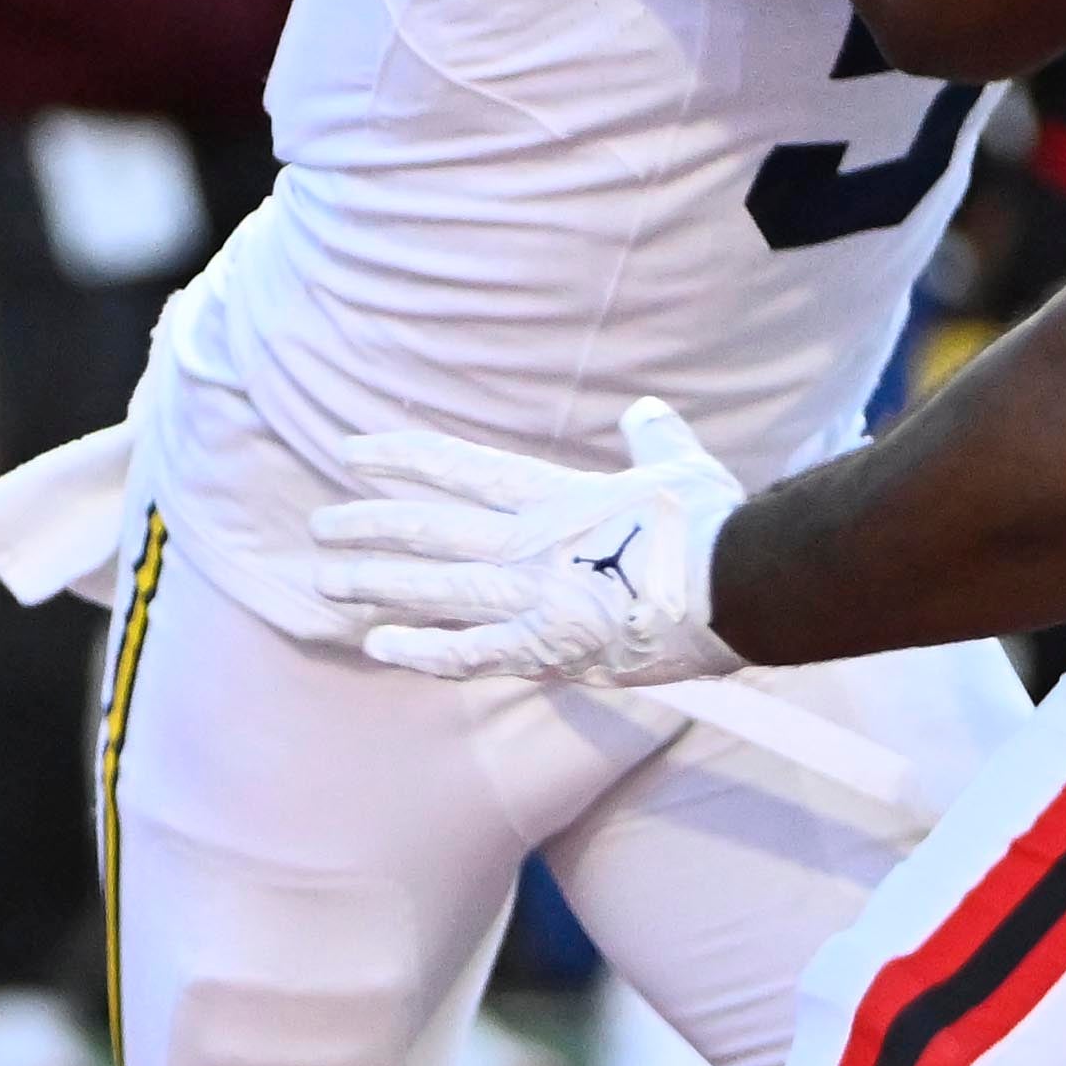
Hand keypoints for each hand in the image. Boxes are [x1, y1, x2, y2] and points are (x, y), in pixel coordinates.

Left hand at [308, 398, 749, 686]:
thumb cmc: (717, 524)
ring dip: (376, 582)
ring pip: (435, 588)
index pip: (459, 467)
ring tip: (326, 581)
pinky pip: (470, 654)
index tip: (352, 451)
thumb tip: (645, 410)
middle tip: (321, 526)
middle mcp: (532, 543)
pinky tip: (378, 646)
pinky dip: (421, 651)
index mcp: (555, 496)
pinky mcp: (550, 651)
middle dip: (370, 524)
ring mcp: (535, 598)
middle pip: (430, 528)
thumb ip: (652, 437)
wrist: (745, 587)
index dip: (401, 457)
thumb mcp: (681, 465)